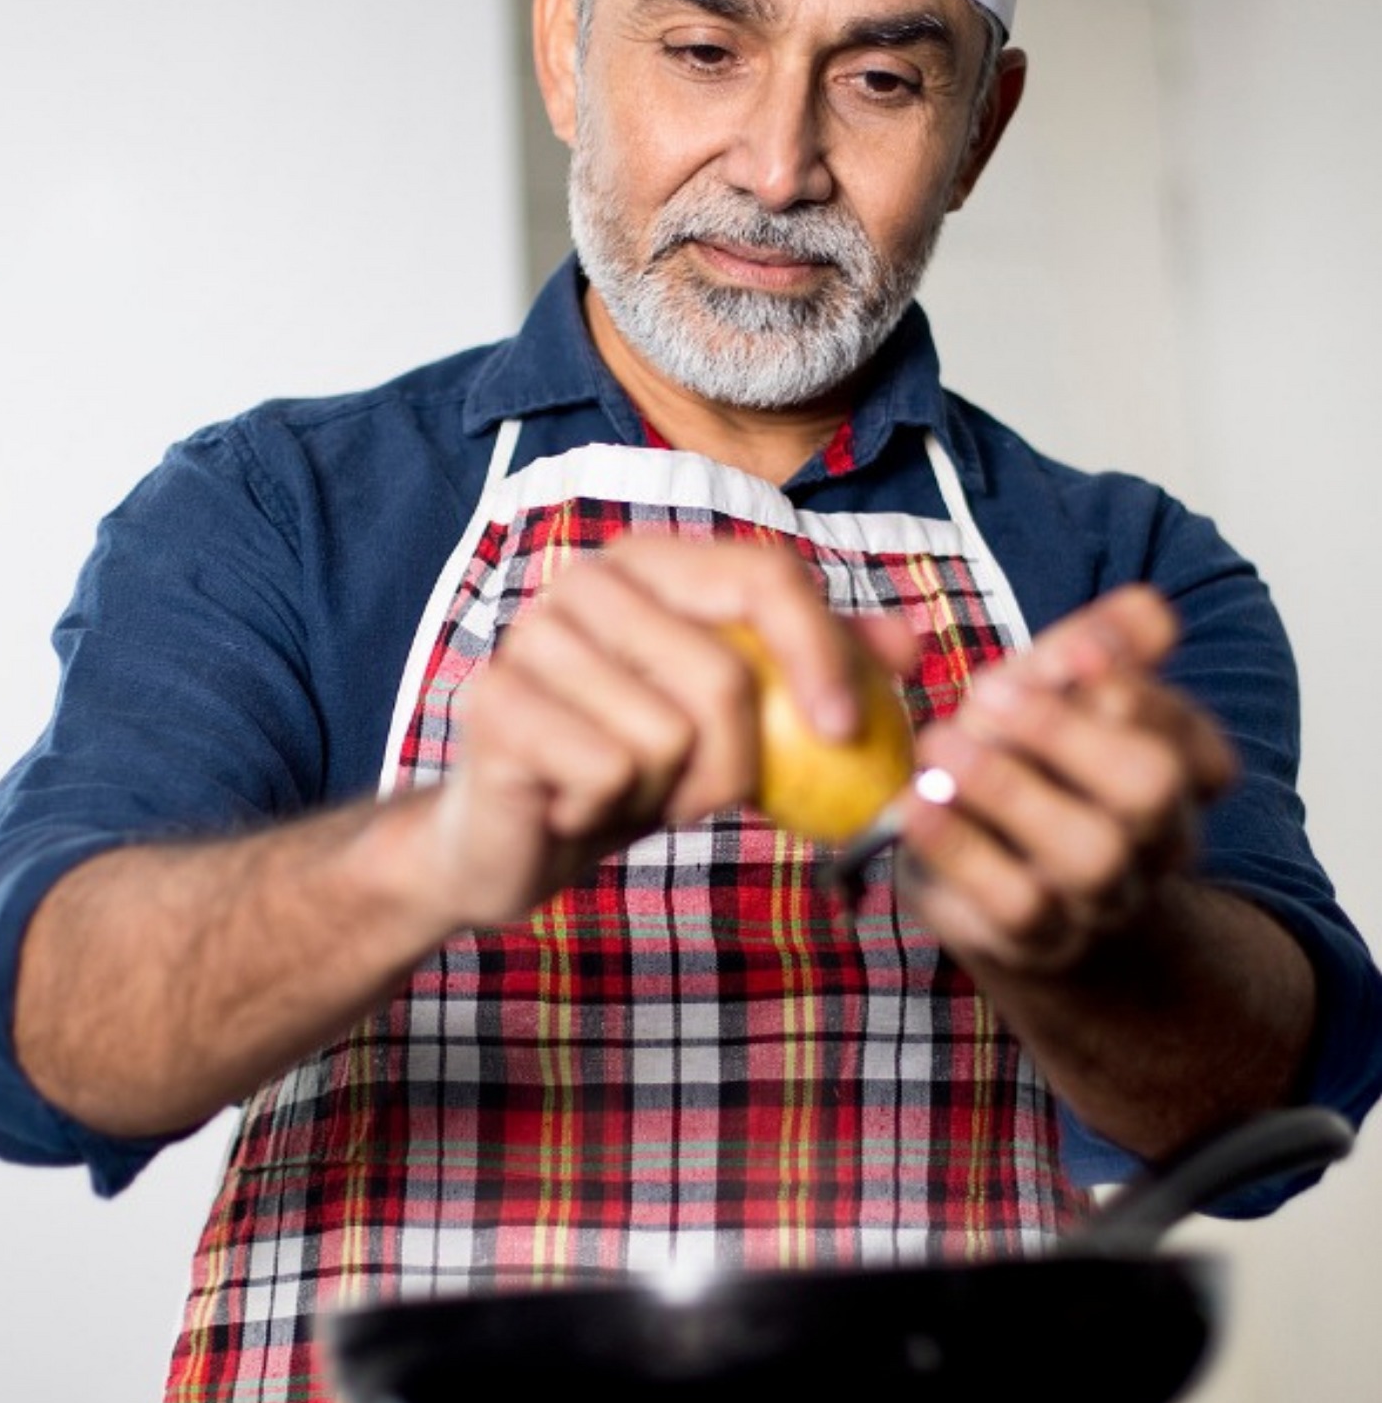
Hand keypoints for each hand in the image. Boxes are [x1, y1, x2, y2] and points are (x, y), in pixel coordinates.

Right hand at [423, 535, 919, 928]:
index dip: (821, 651)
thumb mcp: (742, 723)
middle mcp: (588, 580)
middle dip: (738, 765)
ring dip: (667, 794)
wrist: (517, 840)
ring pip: (668, 733)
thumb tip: (909, 643)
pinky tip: (575, 804)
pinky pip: (609, 770)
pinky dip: (609, 810)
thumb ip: (820, 673)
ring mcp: (533, 636)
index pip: (764, 575)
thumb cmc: (638, 770)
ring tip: (628, 791)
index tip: (847, 731)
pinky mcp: (494, 703)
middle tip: (699, 794)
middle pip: (724, 671)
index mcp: (655, 563)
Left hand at [897, 586, 1235, 973]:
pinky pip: (1015, 904)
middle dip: (1069, 732)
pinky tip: (916, 805)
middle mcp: (1153, 845)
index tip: (1069, 652)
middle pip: (1152, 790)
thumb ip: (1095, 649)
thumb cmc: (1028, 771)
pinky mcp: (1032, 939)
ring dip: (1010, 790)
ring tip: (940, 746)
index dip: (1139, 694)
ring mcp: (1097, 900)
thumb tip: (1151, 608)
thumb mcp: (1054, 698)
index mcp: (1175, 779)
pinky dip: (962, 849)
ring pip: (1091, 855)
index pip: (1195, 741)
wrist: (990, 893)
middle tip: (986, 694)